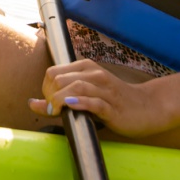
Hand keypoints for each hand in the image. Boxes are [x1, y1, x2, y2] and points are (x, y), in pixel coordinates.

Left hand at [28, 58, 170, 137]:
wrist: (148, 108)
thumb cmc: (113, 102)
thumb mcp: (85, 96)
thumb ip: (58, 99)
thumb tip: (31, 104)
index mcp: (85, 68)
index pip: (52, 73)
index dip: (45, 89)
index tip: (50, 104)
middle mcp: (94, 75)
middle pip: (59, 79)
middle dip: (49, 96)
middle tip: (54, 111)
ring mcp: (104, 90)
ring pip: (75, 87)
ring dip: (60, 100)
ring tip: (57, 111)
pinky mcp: (113, 107)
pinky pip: (94, 102)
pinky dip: (80, 103)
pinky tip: (72, 106)